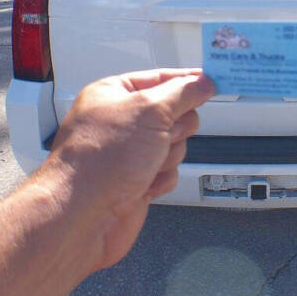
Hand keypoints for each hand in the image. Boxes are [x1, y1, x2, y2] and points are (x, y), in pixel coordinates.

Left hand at [45, 69, 213, 271]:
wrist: (82, 217)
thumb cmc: (100, 161)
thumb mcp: (150, 112)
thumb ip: (182, 93)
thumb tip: (202, 82)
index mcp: (115, 94)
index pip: (161, 78)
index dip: (187, 80)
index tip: (214, 79)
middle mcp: (120, 121)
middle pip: (174, 113)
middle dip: (174, 128)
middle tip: (162, 135)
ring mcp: (128, 152)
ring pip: (174, 144)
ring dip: (168, 156)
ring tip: (146, 165)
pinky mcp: (136, 179)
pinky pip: (168, 171)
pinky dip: (162, 178)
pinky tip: (144, 183)